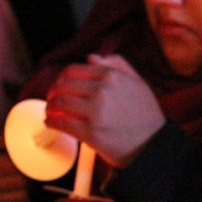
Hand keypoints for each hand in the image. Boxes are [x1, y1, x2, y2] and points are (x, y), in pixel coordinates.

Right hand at [0, 128, 29, 201]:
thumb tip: (25, 140)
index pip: (12, 166)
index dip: (29, 159)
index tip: (35, 152)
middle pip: (18, 183)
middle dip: (31, 172)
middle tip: (36, 162)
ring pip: (19, 198)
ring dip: (29, 185)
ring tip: (28, 173)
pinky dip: (20, 196)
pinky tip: (20, 185)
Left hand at [45, 54, 165, 166]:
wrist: (151, 144)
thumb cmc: (144, 114)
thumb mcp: (137, 82)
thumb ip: (117, 65)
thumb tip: (91, 58)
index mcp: (111, 76)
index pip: (73, 70)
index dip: (62, 78)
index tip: (60, 86)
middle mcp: (102, 91)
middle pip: (62, 86)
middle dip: (53, 93)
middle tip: (52, 100)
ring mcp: (95, 112)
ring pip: (58, 103)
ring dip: (50, 108)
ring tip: (50, 112)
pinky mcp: (90, 132)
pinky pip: (61, 123)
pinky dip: (51, 122)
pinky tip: (51, 123)